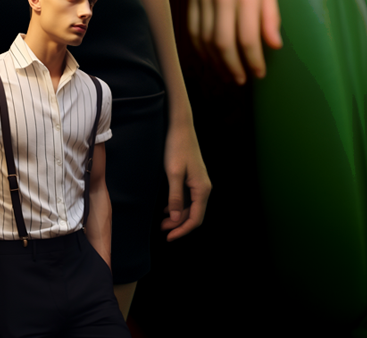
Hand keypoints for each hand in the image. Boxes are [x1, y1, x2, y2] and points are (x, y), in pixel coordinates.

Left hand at [159, 121, 209, 240]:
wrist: (180, 129)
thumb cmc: (177, 149)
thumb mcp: (173, 175)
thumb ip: (176, 198)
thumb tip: (177, 219)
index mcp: (202, 188)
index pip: (196, 218)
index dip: (183, 230)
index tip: (168, 237)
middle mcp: (204, 188)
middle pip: (195, 214)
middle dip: (179, 225)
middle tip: (162, 229)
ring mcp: (199, 183)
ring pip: (192, 207)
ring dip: (178, 216)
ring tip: (162, 221)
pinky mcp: (194, 179)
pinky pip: (189, 199)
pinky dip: (179, 206)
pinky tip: (167, 208)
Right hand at [187, 0, 281, 84]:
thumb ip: (271, 16)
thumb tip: (274, 46)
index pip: (248, 37)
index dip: (253, 60)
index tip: (259, 73)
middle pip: (223, 43)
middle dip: (233, 66)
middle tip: (242, 79)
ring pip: (205, 40)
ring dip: (216, 62)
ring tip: (228, 74)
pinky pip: (192, 30)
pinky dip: (200, 49)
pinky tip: (211, 59)